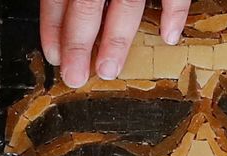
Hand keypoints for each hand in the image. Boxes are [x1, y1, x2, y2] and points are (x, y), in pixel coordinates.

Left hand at [41, 0, 191, 87]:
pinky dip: (174, 12)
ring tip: (109, 70)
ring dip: (116, 38)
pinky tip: (168, 37)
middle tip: (75, 76)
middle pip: (87, 5)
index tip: (53, 57)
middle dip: (78, 42)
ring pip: (125, 3)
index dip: (53, 27)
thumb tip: (65, 33)